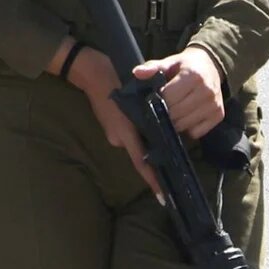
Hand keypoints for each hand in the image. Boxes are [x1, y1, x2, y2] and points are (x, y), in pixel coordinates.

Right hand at [65, 45, 161, 196]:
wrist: (93, 72)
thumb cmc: (115, 82)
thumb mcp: (133, 100)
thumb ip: (144, 120)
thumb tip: (158, 135)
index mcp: (125, 133)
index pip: (141, 162)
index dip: (152, 179)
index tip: (162, 196)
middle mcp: (119, 138)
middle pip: (141, 154)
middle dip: (155, 161)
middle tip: (174, 171)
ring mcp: (115, 134)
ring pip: (137, 144)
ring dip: (149, 146)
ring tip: (169, 152)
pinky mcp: (114, 128)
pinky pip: (131, 137)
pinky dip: (141, 137)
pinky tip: (153, 132)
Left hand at [132, 45, 227, 138]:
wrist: (211, 66)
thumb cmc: (186, 66)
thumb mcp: (170, 62)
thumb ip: (153, 67)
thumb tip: (137, 73)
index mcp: (193, 76)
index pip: (169, 97)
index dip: (158, 100)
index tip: (154, 99)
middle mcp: (206, 91)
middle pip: (176, 113)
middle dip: (164, 113)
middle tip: (160, 108)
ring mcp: (214, 105)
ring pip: (185, 125)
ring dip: (174, 122)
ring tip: (172, 112)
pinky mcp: (218, 115)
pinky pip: (196, 132)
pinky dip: (188, 129)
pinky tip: (185, 117)